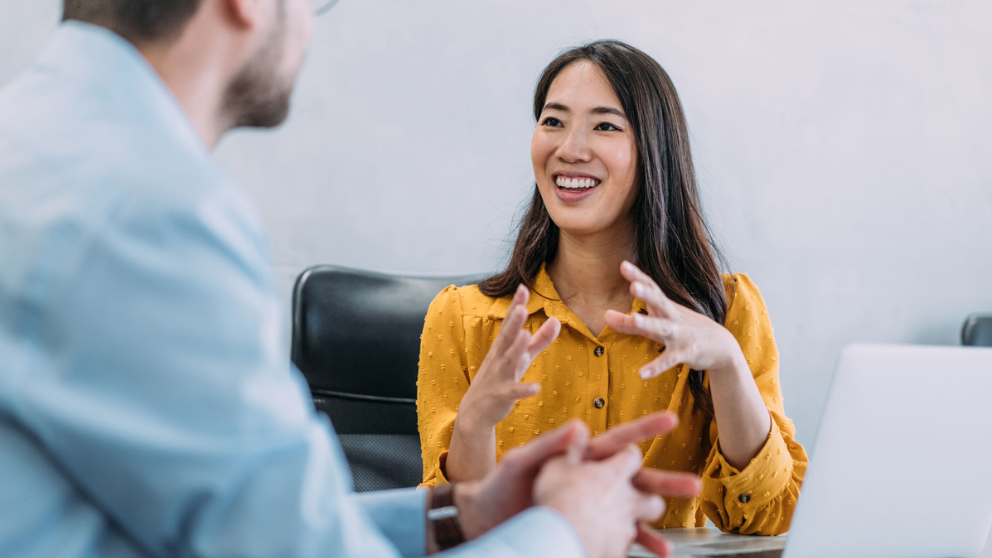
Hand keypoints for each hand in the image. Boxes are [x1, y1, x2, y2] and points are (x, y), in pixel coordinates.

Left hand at [453, 413, 700, 556]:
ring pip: (633, 510)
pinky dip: (637, 544)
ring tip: (685, 527)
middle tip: (697, 485)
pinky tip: (657, 553)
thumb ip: (550, 446)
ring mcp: (589, 507)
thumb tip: (577, 426)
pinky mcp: (584, 530)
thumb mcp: (521, 462)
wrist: (485, 520)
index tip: (672, 418)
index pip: (618, 440)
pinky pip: (617, 537)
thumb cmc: (499, 485)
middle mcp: (589, 481)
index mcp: (578, 458)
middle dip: (667, 481)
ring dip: (656, 518)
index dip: (644, 429)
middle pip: (636, 478)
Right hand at [457, 285, 559, 428]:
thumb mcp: (522, 357)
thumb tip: (556, 320)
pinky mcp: (501, 395)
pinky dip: (524, 389)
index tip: (523, 288)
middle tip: (521, 307)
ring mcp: (499, 376)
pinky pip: (513, 392)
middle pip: (506, 338)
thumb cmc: (501, 378)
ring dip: (516, 348)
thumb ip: (539, 340)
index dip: (516, 306)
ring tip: (524, 334)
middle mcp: (499, 358)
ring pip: (508, 361)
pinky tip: (537, 387)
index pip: (510, 323)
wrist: (476, 411)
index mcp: (503, 346)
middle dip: (513, 322)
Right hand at [534, 439, 660, 557]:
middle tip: (649, 492)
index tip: (628, 452)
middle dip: (654, 489)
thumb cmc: (559, 499)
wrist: (564, 537)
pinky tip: (614, 550)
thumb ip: (571, 447)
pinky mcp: (618, 549)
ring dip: (647, 524)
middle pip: (652, 489)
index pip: (631, 454)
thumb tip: (577, 429)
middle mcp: (625, 498)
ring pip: (646, 521)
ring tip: (656, 540)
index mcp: (612, 473)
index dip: (630, 452)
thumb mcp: (558, 464)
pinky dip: (621, 548)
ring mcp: (625, 525)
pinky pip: (627, 549)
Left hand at [604, 261, 745, 378]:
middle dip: (647, 293)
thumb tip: (605, 315)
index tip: (624, 264)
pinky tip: (642, 373)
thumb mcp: (656, 324)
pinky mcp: (685, 353)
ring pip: (663, 328)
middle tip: (633, 285)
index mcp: (666, 306)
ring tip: (634, 320)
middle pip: (659, 302)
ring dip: (649, 324)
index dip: (638, 276)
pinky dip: (656, 366)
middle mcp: (673, 316)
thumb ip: (629, 322)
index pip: (652, 287)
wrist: (722, 347)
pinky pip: (668, 360)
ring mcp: (680, 334)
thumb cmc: (683, 330)